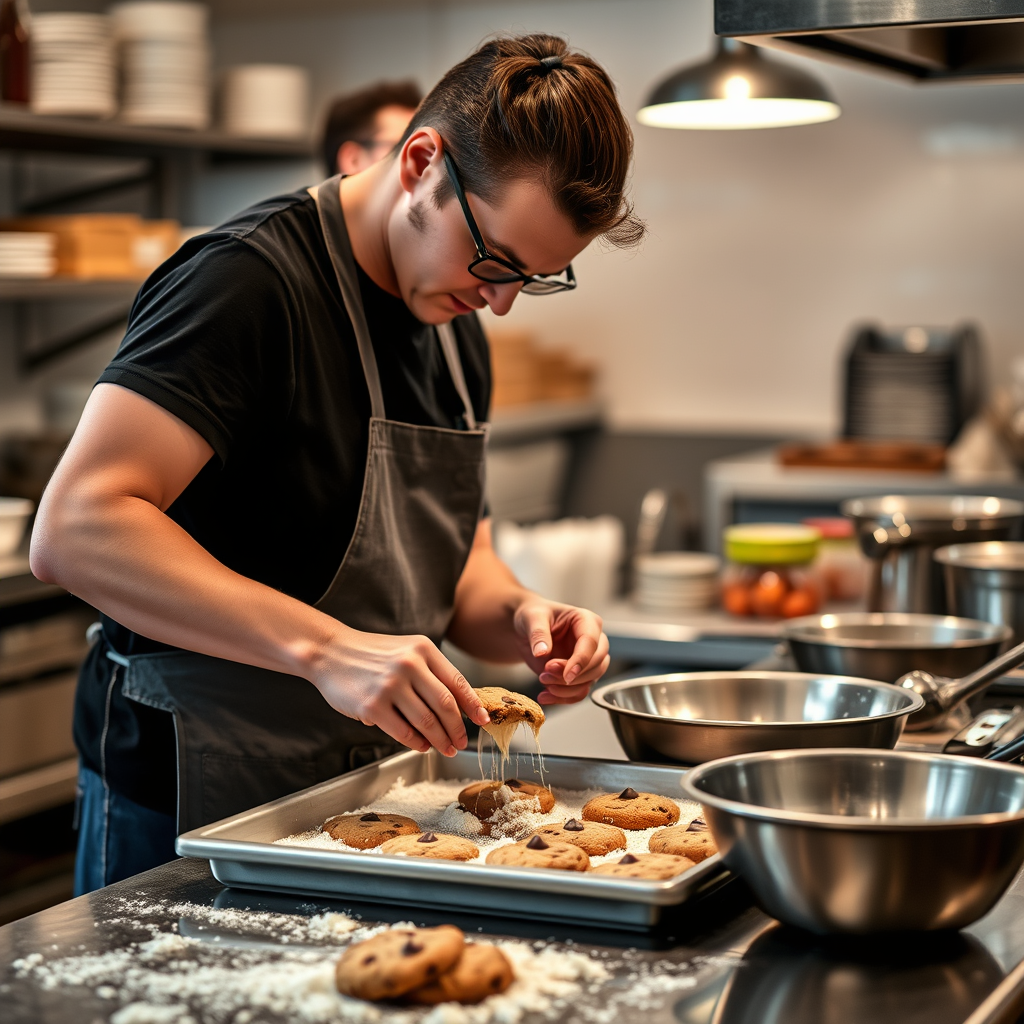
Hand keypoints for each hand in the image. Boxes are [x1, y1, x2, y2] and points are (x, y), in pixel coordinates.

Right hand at [309, 626, 489, 755]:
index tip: (482, 720)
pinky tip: (421, 745)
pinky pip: (403, 731)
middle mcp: (410, 665)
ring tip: (445, 748)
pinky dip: (416, 742)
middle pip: (445, 705)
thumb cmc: (371, 655)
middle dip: (457, 729)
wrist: (329, 652)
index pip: (457, 681)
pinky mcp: (372, 705)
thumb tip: (458, 705)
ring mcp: (390, 685)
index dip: (473, 705)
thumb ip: (430, 672)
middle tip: (461, 742)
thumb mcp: (406, 651)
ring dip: (439, 740)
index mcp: (423, 649)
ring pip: (426, 721)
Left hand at [512, 597, 609, 704]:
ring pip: (590, 681)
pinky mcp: (579, 674)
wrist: (525, 629)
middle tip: (544, 675)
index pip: (591, 643)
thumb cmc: (533, 616)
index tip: (566, 676)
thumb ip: (538, 633)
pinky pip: (580, 691)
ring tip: (542, 680)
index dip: (581, 661)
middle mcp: (593, 640)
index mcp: (586, 620)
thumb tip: (542, 652)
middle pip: (596, 664)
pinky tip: (545, 696)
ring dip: (566, 688)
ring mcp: (588, 659)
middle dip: (571, 676)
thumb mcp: (531, 618)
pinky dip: (563, 698)